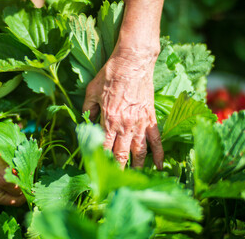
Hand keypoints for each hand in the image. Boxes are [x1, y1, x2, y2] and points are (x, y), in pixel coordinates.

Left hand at [83, 46, 163, 168]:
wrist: (132, 62)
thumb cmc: (110, 75)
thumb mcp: (91, 91)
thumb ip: (87, 110)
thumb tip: (84, 123)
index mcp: (108, 120)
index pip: (104, 147)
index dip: (100, 161)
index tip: (98, 171)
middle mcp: (125, 126)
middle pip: (121, 154)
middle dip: (118, 170)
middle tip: (116, 183)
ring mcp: (140, 123)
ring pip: (140, 151)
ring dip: (138, 167)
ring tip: (135, 178)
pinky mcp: (151, 118)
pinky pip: (156, 140)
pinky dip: (159, 154)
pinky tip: (160, 165)